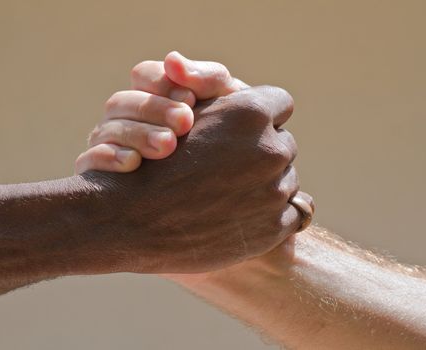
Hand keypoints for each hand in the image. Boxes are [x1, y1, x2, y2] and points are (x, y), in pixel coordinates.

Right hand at [74, 52, 308, 274]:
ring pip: (286, 179)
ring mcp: (276, 191)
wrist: (133, 222)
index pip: (279, 102)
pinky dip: (272, 214)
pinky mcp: (275, 227)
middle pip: (283, 143)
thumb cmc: (149, 161)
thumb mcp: (179, 111)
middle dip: (263, 151)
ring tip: (230, 194)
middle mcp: (272, 148)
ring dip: (266, 184)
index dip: (259, 116)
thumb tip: (232, 89)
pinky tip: (241, 215)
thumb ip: (209, 89)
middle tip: (232, 166)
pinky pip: (292, 212)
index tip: (242, 130)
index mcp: (250, 112)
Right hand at [75, 51, 248, 173]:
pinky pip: (90, 161)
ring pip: (108, 130)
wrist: (231, 197)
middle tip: (184, 123)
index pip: (144, 76)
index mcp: (155, 97)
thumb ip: (206, 79)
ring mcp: (110, 146)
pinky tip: (133, 163)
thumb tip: (173, 60)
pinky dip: (108, 157)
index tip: (191, 101)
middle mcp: (127, 119)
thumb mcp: (227, 108)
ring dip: (138, 134)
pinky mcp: (99, 178)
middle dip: (153, 109)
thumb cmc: (229, 145)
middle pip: (123, 101)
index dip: (163, 84)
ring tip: (167, 146)